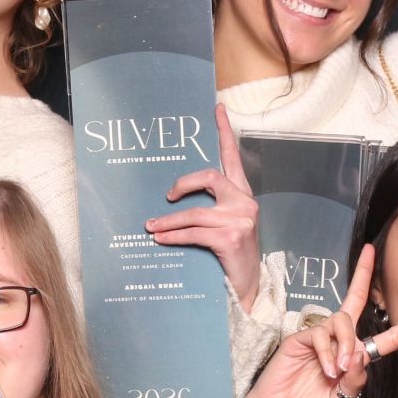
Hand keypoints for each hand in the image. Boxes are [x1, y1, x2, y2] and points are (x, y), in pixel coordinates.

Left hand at [147, 105, 261, 310]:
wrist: (248, 290)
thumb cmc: (232, 257)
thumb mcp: (226, 226)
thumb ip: (211, 208)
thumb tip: (174, 198)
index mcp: (243, 195)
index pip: (233, 157)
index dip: (224, 131)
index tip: (217, 108)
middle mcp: (245, 202)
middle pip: (209, 176)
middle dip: (183, 183)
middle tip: (167, 195)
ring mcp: (240, 219)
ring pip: (195, 211)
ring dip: (168, 220)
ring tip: (150, 228)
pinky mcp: (231, 237)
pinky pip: (193, 232)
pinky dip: (173, 235)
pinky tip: (161, 239)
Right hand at [244, 245, 397, 397]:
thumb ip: (357, 381)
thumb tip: (361, 355)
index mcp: (358, 356)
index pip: (388, 336)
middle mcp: (341, 341)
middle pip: (355, 300)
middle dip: (363, 274)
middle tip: (370, 251)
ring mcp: (320, 337)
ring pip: (342, 321)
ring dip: (345, 344)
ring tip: (339, 370)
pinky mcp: (301, 338)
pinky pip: (320, 334)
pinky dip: (327, 353)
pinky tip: (326, 369)